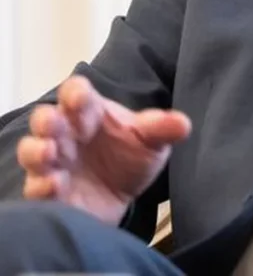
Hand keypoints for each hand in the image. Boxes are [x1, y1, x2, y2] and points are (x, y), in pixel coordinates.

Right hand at [16, 75, 190, 224]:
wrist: (122, 197)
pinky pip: (35, 189)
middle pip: (46, 120)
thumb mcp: (151, 142)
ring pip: (32, 152)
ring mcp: (53, 164)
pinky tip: (56, 186)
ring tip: (51, 154)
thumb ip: (163, 129)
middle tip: (54, 125)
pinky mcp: (48, 194)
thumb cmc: (130, 157)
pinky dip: (41, 187)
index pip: (76, 93)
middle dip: (47, 121)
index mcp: (89, 113)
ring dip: (36, 151)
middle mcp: (65, 135)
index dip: (75, 94)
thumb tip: (183, 124)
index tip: (79, 99)